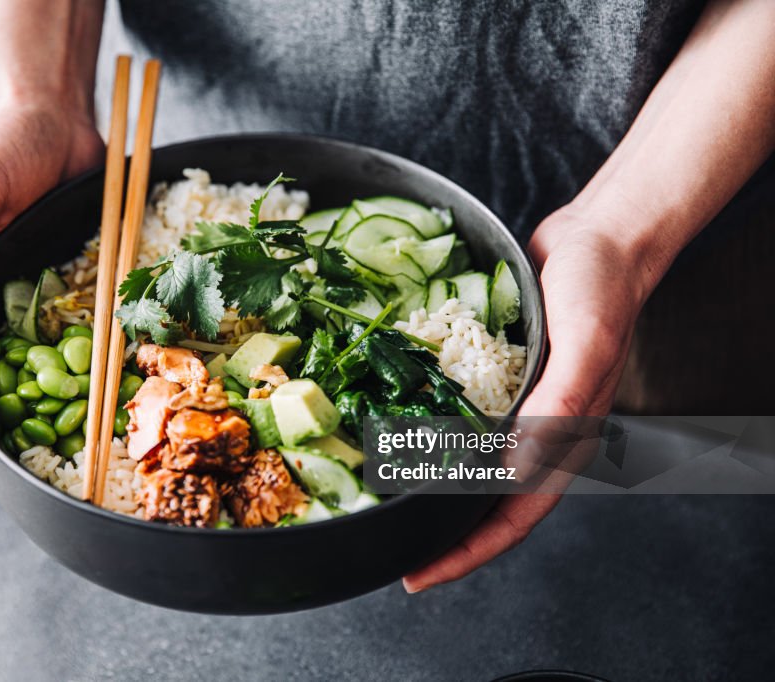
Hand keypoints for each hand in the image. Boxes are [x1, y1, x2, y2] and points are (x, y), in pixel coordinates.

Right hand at [0, 104, 103, 481]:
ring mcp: (43, 302)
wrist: (54, 117)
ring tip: (88, 454)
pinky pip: (90, 335)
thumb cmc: (2, 149)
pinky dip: (100, 366)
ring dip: (62, 410)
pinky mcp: (81, 288)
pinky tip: (122, 392)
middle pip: (2, 385)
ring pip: (49, 369)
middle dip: (16, 435)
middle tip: (44, 482)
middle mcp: (1, 308)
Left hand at [403, 207, 645, 590]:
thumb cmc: (601, 290)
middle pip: (486, 503)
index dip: (466, 552)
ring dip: (434, 488)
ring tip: (387, 503)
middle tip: (390, 547)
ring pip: (471, 466)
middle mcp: (538, 434)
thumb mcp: (584, 346)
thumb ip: (557, 411)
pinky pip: (463, 421)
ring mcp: (518, 409)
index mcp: (564, 441)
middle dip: (442, 532)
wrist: (597, 238)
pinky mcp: (501, 381)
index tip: (419, 575)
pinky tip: (399, 434)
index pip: (512, 518)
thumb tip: (513, 473)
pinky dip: (433, 436)